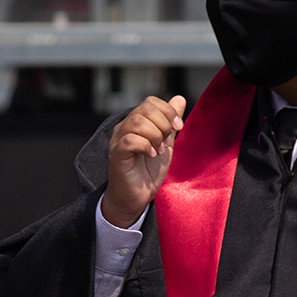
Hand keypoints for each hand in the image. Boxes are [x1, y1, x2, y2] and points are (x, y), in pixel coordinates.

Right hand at [102, 95, 186, 227]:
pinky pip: (129, 141)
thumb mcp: (166, 144)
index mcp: (136, 123)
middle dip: (163, 124)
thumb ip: (170, 123)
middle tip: (166, 143)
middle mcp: (124, 128)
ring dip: (155, 135)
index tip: (179, 128)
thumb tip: (180, 99)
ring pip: (136, 122)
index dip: (168, 111)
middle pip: (144, 108)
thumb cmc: (148, 172)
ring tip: (158, 151)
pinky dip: (145, 146)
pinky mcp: (116, 155)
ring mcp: (118, 140)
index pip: (151, 102)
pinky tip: (151, 156)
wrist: (135, 198)